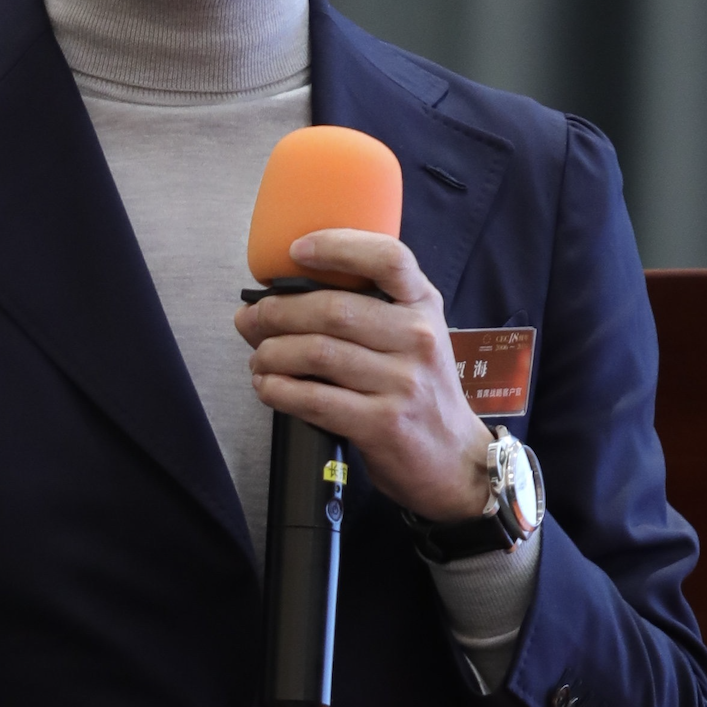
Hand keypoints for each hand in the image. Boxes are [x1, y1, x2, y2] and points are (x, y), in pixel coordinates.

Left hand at [234, 228, 494, 520]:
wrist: (456, 460)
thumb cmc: (422, 392)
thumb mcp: (414, 337)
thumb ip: (370, 311)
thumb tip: (285, 295)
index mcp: (424, 306)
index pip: (387, 259)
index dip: (338, 247)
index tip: (296, 250)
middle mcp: (418, 338)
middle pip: (333, 310)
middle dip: (276, 313)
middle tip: (250, 320)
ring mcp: (403, 383)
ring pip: (317, 353)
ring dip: (271, 353)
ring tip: (258, 358)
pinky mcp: (383, 424)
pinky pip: (315, 400)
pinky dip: (279, 391)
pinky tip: (268, 387)